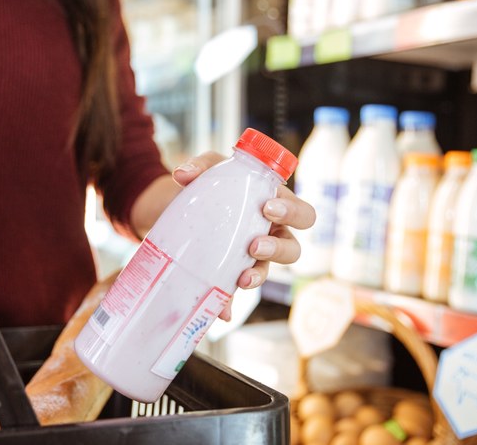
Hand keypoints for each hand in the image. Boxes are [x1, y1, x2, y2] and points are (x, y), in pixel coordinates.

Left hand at [173, 152, 315, 319]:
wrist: (175, 207)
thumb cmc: (207, 184)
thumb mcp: (207, 169)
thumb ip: (199, 166)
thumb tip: (182, 175)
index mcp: (276, 207)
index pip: (302, 214)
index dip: (293, 213)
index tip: (268, 208)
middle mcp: (270, 235)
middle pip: (294, 248)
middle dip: (279, 248)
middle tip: (254, 243)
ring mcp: (251, 258)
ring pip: (268, 272)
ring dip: (258, 275)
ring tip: (242, 276)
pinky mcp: (229, 274)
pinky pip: (235, 292)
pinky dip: (229, 302)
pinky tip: (222, 310)